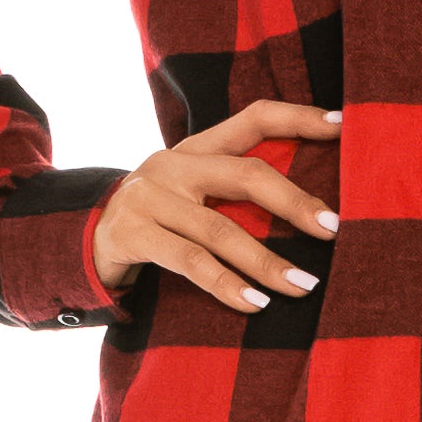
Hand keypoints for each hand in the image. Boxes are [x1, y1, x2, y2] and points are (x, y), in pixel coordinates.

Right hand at [90, 99, 340, 312]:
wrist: (80, 241)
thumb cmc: (157, 221)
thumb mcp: (190, 194)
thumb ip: (233, 192)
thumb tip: (313, 211)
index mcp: (196, 148)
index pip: (253, 119)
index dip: (297, 118)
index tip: (342, 125)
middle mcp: (173, 164)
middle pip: (246, 174)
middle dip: (295, 202)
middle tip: (334, 228)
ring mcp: (150, 197)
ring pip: (219, 229)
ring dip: (266, 262)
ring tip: (303, 285)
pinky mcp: (132, 234)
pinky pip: (189, 262)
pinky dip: (226, 285)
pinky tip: (255, 303)